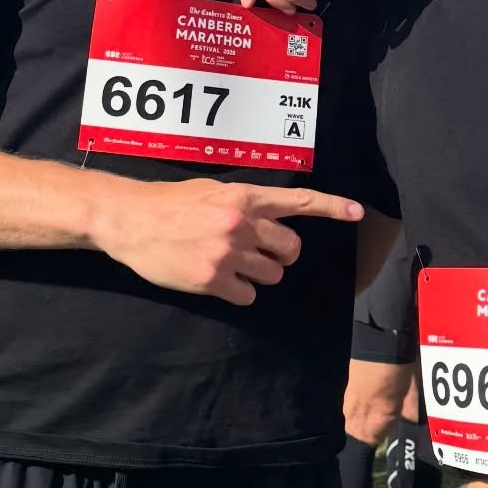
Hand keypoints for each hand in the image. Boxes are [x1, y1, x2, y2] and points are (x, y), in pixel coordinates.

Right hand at [89, 176, 362, 305]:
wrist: (128, 219)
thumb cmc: (168, 203)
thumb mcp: (210, 191)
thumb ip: (243, 203)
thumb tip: (268, 219)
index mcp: (244, 196)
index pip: (299, 201)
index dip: (332, 207)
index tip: (358, 213)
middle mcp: (242, 222)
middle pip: (290, 249)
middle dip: (280, 256)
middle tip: (257, 254)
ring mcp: (228, 252)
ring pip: (271, 275)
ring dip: (257, 275)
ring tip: (229, 264)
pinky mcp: (213, 279)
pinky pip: (247, 296)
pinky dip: (237, 293)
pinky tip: (215, 280)